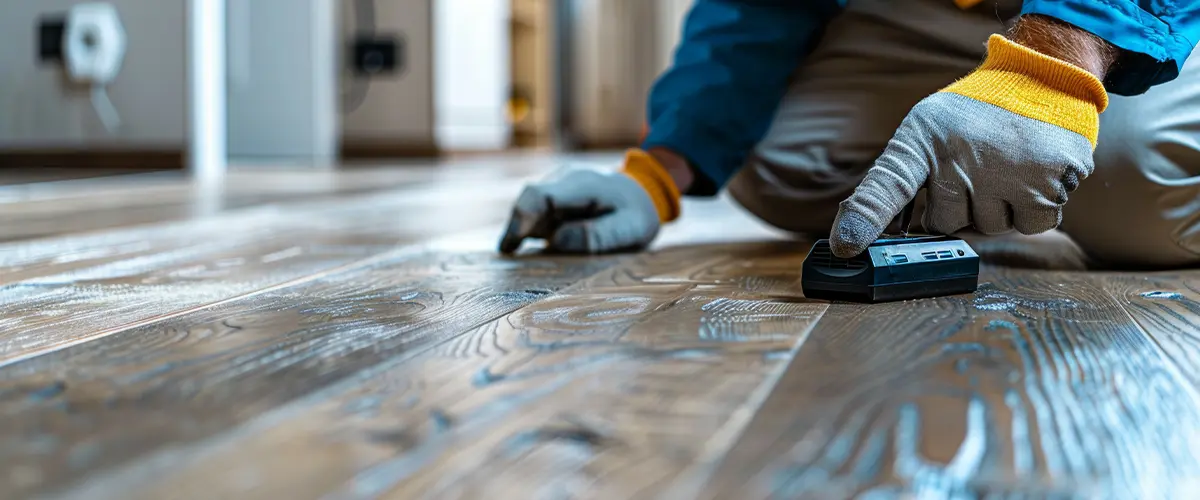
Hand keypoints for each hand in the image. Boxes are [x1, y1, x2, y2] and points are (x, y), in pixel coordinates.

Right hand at [499, 149, 680, 253]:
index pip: (538, 195)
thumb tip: (556, 241)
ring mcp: (556, 186)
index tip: (510, 246)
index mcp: (581, 184)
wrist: (642, 193)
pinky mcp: (554, 197)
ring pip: (527, 207)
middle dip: (515, 229)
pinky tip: (528, 250)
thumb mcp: (630, 228)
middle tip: (509, 255)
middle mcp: (563, 179)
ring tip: (520, 255)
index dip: (520, 220)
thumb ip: (596, 235)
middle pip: (526, 201)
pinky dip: (529, 230)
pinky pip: (535, 212)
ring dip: (522, 231)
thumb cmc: (637, 213)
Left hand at [829, 32, 1109, 257]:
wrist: (1043, 77)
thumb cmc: (973, 116)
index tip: (847, 247)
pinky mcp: (1048, 180)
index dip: (865, 220)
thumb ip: (896, 180)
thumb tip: (861, 236)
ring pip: (990, 228)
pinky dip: (1033, 209)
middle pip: (943, 224)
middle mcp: (959, 155)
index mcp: (922, 140)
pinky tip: (1031, 175)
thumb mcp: (925, 131)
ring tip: (1005, 166)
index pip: (887, 185)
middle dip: (957, 208)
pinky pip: (1031, 224)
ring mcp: (1005, 170)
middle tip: (973, 169)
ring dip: (997, 208)